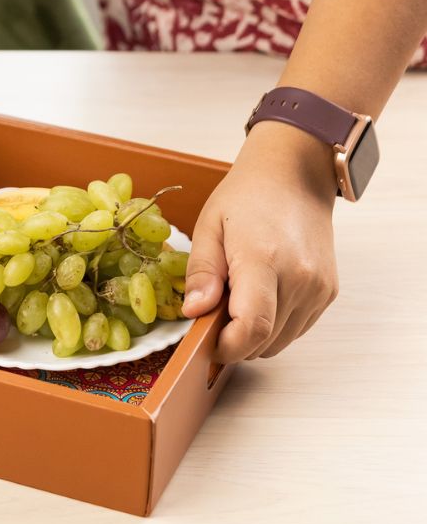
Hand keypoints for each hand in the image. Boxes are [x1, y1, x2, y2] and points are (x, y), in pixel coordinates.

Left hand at [181, 123, 338, 362]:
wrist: (294, 176)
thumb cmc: (247, 196)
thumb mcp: (209, 226)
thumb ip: (202, 271)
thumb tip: (194, 311)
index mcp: (263, 259)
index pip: (252, 327)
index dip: (227, 346)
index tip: (207, 342)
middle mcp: (299, 278)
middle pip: (265, 341)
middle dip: (235, 340)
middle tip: (214, 314)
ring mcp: (318, 287)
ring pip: (281, 340)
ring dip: (255, 334)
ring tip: (237, 297)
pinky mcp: (328, 292)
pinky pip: (296, 327)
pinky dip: (274, 324)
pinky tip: (260, 294)